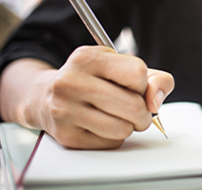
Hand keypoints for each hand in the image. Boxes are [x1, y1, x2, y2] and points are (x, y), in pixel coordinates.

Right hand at [0, 46, 173, 149]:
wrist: (45, 96)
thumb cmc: (94, 80)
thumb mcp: (121, 66)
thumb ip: (154, 79)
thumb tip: (156, 101)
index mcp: (88, 58)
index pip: (137, 74)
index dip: (143, 84)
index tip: (135, 87)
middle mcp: (72, 81)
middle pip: (133, 105)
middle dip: (144, 113)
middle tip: (138, 111)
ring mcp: (65, 109)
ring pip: (123, 128)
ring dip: (129, 126)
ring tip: (119, 117)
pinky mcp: (65, 135)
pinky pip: (110, 143)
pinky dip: (114, 137)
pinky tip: (103, 125)